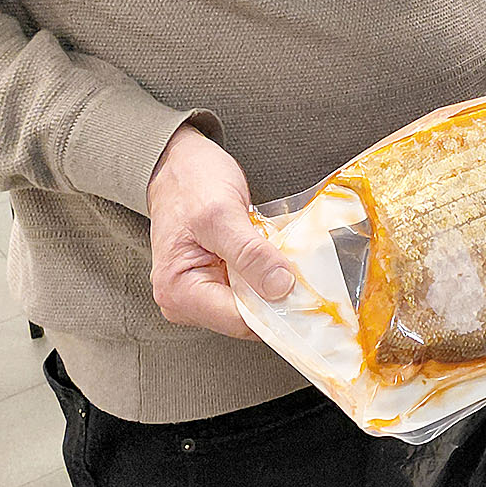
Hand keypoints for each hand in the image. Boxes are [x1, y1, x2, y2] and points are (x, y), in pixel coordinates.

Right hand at [147, 125, 292, 337]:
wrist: (177, 164)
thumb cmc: (190, 184)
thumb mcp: (221, 214)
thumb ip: (250, 254)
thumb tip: (281, 288)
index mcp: (179, 292)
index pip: (239, 321)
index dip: (275, 309)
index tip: (308, 292)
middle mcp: (185, 301)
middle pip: (247, 317)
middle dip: (277, 296)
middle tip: (305, 271)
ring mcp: (201, 292)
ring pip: (252, 303)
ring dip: (275, 283)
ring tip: (290, 258)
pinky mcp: (215, 279)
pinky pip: (250, 287)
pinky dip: (268, 273)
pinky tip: (278, 256)